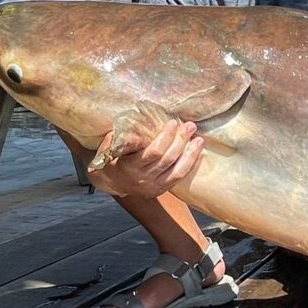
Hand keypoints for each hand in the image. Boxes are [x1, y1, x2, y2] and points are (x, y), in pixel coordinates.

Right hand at [87, 120, 203, 199]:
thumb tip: (136, 117)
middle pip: (168, 159)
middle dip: (181, 141)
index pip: (154, 152)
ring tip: (199, 139)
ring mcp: (154, 186)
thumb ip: (120, 136)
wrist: (112, 183)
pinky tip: (198, 152)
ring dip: (191, 153)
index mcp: (129, 166)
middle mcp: (143, 178)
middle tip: (190, 126)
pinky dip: (191, 164)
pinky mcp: (162, 190)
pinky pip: (180, 177)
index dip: (166, 137)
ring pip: (178, 170)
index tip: (173, 123)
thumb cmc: (112, 160)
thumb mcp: (109, 147)